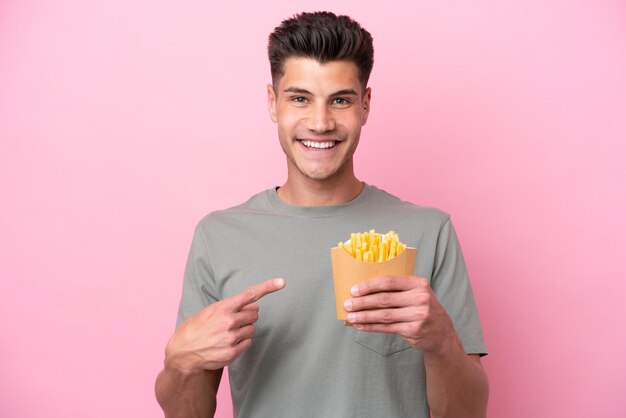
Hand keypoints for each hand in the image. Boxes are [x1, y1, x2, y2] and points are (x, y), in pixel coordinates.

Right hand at [164, 278, 285, 372]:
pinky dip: (241, 341)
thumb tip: (253, 307)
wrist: (183, 352)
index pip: (249, 294)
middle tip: (233, 321)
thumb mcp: (209, 311)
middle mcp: (228, 321)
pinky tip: (228, 343)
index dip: (267, 287)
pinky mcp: (233, 352)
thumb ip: (231, 307)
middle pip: (254, 313)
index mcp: (222, 307)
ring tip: (227, 333)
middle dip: (247, 316)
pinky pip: (248, 342)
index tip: (282, 282)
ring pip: (252, 328)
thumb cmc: (197, 328)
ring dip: (244, 329)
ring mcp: (231, 337)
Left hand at [344, 276, 455, 352]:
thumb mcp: (417, 293)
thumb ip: (397, 289)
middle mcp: (420, 298)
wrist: (442, 333)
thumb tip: (364, 289)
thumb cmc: (422, 308)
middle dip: (363, 302)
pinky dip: (371, 327)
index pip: (390, 282)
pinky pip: (387, 328)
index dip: (370, 285)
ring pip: (384, 315)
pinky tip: (360, 325)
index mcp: (419, 283)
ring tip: (350, 316)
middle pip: (385, 299)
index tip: (354, 289)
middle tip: (348, 304)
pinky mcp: (413, 330)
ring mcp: (418, 315)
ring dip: (364, 316)